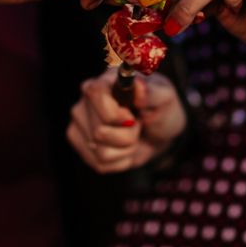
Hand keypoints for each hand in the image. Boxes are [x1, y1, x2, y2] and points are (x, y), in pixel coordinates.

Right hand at [67, 69, 186, 173]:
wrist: (159, 133)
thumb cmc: (160, 109)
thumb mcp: (165, 98)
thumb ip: (152, 92)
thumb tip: (138, 86)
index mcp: (104, 82)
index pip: (95, 94)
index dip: (115, 113)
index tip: (133, 118)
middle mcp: (86, 102)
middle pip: (99, 131)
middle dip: (128, 135)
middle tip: (138, 124)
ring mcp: (80, 125)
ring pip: (101, 151)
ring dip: (126, 149)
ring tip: (132, 136)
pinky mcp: (82, 146)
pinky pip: (101, 164)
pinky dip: (121, 161)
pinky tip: (125, 148)